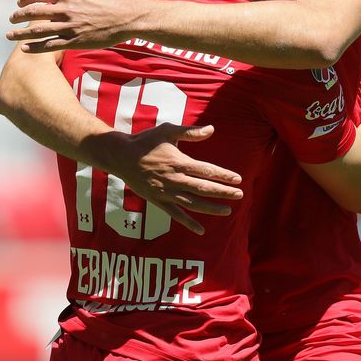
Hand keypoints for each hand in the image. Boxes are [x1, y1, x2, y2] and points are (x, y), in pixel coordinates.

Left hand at [7, 0, 136, 51]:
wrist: (127, 18)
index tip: (19, 2)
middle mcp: (66, 11)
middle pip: (33, 12)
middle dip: (18, 16)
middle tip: (11, 19)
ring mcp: (70, 27)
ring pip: (38, 31)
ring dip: (21, 33)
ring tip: (10, 35)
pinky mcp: (75, 42)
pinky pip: (51, 46)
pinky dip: (36, 47)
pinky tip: (25, 48)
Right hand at [102, 123, 242, 235]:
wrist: (121, 156)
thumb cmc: (146, 141)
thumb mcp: (168, 131)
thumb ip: (190, 132)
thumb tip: (212, 129)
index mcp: (179, 162)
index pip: (206, 170)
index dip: (223, 175)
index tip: (238, 179)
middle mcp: (174, 179)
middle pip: (203, 188)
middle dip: (223, 192)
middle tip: (240, 195)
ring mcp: (166, 192)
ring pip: (193, 203)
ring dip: (211, 208)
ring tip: (227, 210)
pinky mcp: (158, 201)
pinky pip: (175, 214)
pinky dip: (188, 223)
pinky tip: (201, 230)